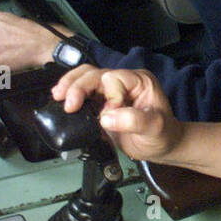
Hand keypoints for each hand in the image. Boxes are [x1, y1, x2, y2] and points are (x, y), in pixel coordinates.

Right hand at [52, 66, 183, 161]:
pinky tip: (62, 103)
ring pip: (85, 78)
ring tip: (57, 97)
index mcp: (139, 81)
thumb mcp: (154, 128)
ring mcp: (112, 91)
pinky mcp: (102, 102)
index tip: (110, 116)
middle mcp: (125, 81)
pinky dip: (71, 95)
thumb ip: (133, 120)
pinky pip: (84, 93)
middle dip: (78, 86)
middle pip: (94, 74)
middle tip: (67, 103)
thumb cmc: (163, 135)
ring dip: (70, 86)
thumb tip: (105, 117)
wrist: (161, 146)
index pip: (113, 79)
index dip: (108, 97)